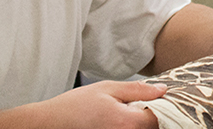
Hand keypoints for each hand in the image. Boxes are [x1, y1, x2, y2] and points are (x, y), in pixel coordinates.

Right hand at [28, 80, 165, 128]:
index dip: (163, 107)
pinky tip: (116, 121)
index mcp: (126, 122)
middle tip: (139, 105)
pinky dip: (127, 128)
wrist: (49, 124)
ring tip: (122, 114)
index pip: (159, 118)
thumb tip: (161, 90)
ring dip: (139, 123)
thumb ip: (137, 90)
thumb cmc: (74, 106)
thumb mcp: (107, 88)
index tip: (157, 99)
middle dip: (150, 117)